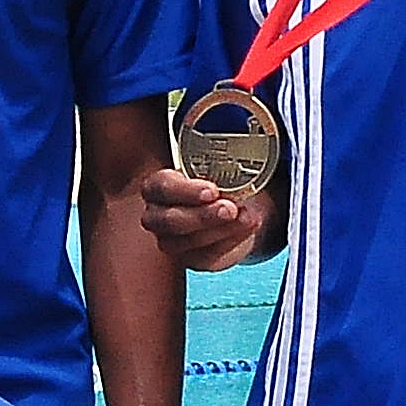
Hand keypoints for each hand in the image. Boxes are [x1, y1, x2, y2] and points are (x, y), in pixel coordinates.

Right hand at [137, 162, 269, 272]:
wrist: (233, 208)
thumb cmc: (217, 181)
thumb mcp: (216, 166)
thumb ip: (220, 162)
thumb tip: (242, 146)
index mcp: (157, 188)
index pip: (162, 188)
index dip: (186, 191)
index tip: (212, 190)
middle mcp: (157, 217)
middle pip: (170, 221)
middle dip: (202, 216)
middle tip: (230, 208)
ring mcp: (172, 242)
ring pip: (186, 243)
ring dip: (220, 229)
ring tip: (247, 217)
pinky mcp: (192, 259)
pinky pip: (207, 256)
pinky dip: (231, 241)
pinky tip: (247, 226)